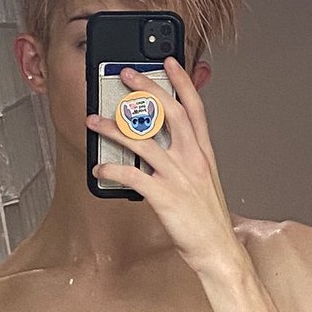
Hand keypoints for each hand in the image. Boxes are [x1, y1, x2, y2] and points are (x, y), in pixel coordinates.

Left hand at [86, 57, 242, 275]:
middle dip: (147, 89)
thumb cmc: (207, 218)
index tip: (169, 62)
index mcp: (203, 153)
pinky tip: (100, 167)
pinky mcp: (164, 196)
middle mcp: (192, 159)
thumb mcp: (203, 180)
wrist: (217, 249)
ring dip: (115, 128)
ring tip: (94, 121)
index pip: (195, 108)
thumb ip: (187, 158)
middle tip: (126, 74)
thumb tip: (160, 144)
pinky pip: (132, 175)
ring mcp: (179, 177)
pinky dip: (113, 168)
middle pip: (170, 112)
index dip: (182, 82)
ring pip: (144, 141)